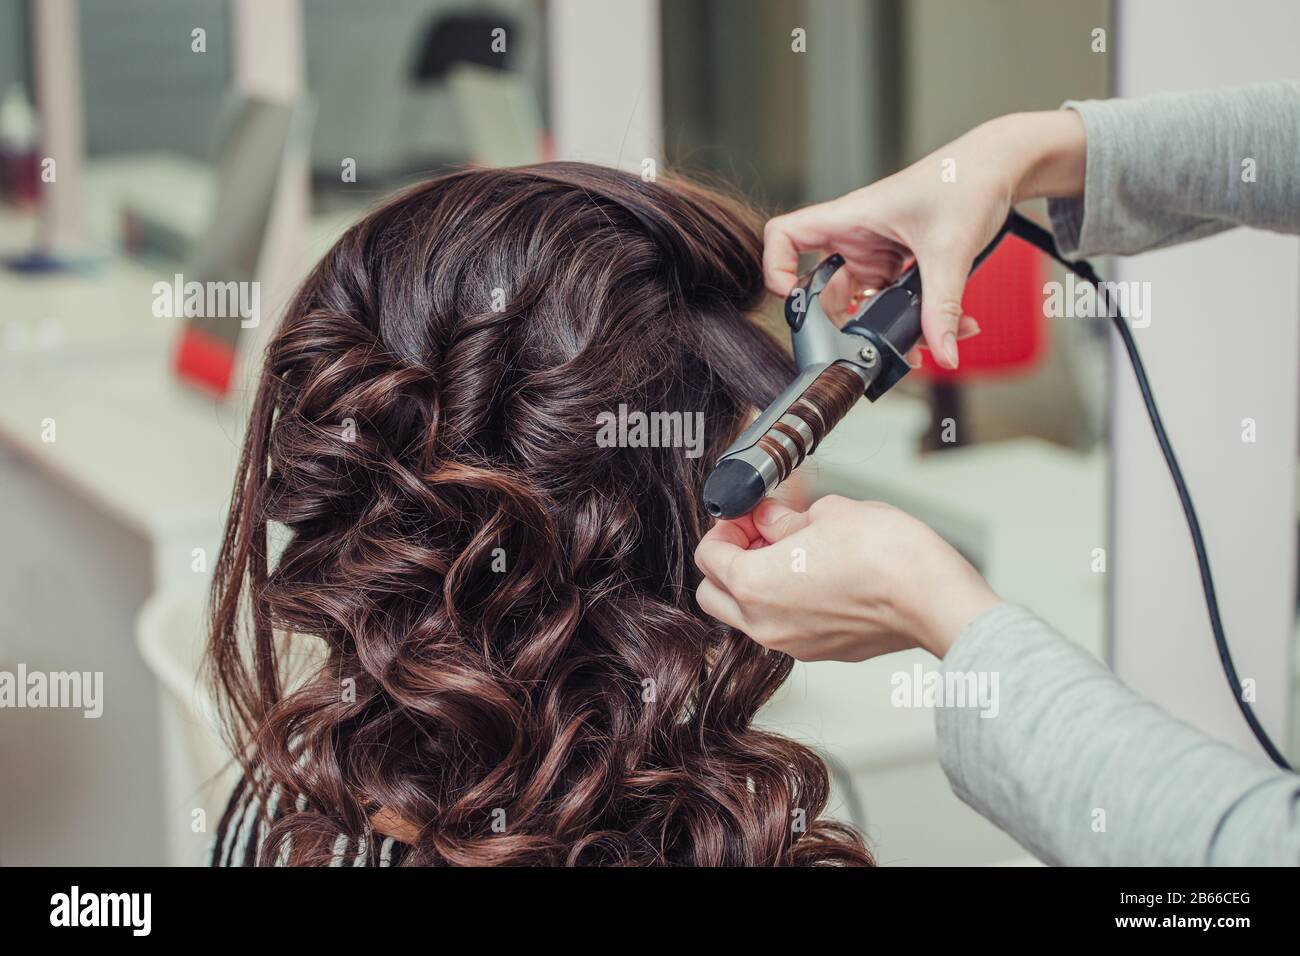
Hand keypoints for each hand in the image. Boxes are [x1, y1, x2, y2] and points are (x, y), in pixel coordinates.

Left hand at [694, 495, 1000, 661]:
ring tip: (792, 550)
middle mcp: (765, 623)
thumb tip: (768, 519)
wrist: (933, 598)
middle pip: (714, 595)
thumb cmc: (886, 556)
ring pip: (747, 615)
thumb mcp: (826, 513)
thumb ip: (783, 520)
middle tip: (759, 533)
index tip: (747, 514)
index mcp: (754, 585)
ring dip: (755, 583)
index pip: (708, 556)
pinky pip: (783, 626)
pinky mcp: (820, 651)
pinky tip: (815, 574)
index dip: (725, 527)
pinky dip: (784, 601)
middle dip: (728, 561)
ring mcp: (792, 643)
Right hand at [763, 110, 1085, 367]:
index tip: (792, 300)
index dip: (776, 268)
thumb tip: (943, 353)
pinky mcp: (898, 264)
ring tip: (924, 341)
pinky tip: (948, 325)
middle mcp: (855, 237)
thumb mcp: (950, 249)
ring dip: (888, 327)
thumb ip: (943, 308)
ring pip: (861, 302)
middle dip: (844, 323)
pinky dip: (915, 318)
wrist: (1002, 166)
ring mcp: (876, 253)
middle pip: (822, 289)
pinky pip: (892, 300)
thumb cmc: (967, 179)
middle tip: (868, 345)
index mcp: (850, 217)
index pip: (785, 236)